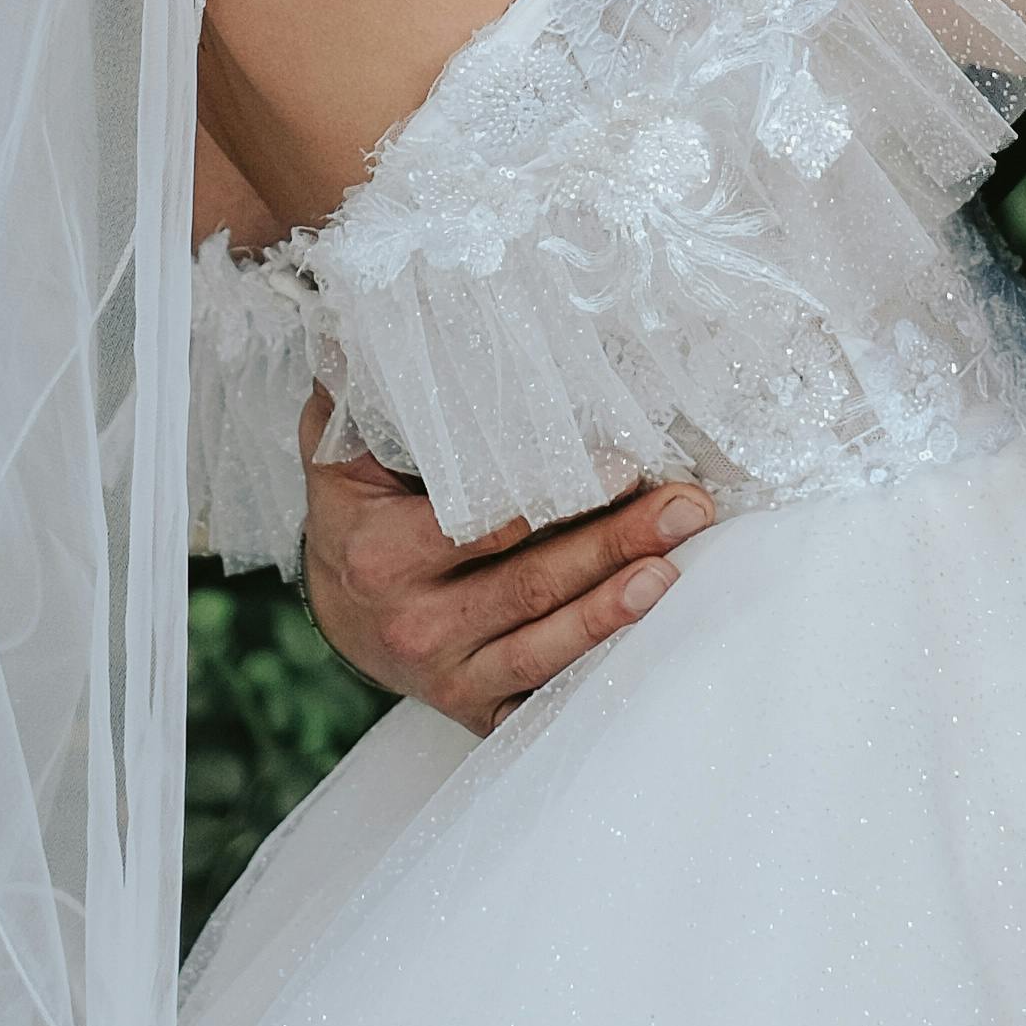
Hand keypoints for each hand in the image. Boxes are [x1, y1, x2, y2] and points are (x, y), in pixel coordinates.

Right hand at [299, 400, 715, 728]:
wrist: (340, 612)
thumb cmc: (356, 514)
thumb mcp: (341, 454)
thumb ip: (366, 397)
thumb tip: (379, 316)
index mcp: (383, 554)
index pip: (484, 522)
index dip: (556, 499)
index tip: (624, 466)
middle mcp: (415, 624)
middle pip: (530, 585)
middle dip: (615, 545)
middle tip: (685, 508)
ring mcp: (448, 675)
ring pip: (543, 648)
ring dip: (614, 611)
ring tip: (673, 573)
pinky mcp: (475, 709)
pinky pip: (542, 698)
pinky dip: (594, 673)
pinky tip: (645, 643)